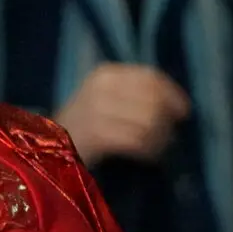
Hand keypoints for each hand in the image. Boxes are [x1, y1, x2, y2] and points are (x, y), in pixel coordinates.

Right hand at [55, 64, 192, 166]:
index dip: (173, 94)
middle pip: (153, 101)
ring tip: (158, 148)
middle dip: (167, 122)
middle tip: (169, 137)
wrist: (48, 146)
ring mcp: (97, 110)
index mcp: (106, 74)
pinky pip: (138, 141)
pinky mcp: (97, 134)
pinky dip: (149, 151)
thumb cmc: (86, 124)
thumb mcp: (106, 98)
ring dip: (160, 139)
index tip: (184, 112)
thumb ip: (136, 94)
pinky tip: (149, 157)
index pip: (150, 77)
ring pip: (149, 122)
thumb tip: (179, 105)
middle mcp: (101, 88)